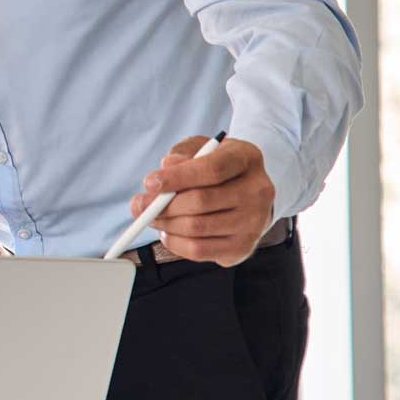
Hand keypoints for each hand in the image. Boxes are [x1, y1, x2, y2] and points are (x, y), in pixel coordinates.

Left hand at [132, 135, 275, 267]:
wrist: (248, 194)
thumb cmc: (218, 167)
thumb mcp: (202, 148)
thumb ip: (183, 154)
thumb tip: (165, 170)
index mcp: (247, 158)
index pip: (212, 169)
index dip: (177, 177)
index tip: (150, 183)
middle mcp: (258, 191)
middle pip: (201, 201)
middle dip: (162, 205)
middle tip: (141, 205)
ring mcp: (254, 222)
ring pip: (197, 228)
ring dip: (165, 224)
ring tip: (153, 217)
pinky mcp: (244, 247)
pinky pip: (199, 250)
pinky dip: (175, 242)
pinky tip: (169, 232)